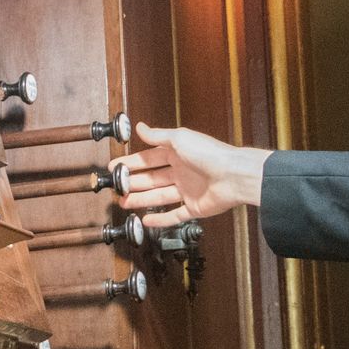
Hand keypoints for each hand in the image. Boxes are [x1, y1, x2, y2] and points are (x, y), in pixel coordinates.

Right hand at [117, 123, 271, 230]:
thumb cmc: (210, 153)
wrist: (234, 175)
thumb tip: (140, 127)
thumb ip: (157, 136)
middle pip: (151, 179)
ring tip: (124, 202)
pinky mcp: (194, 207)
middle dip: (133, 183)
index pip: (148, 159)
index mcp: (177, 154)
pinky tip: (146, 220)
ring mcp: (187, 190)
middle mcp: (181, 172)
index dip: (131, 163)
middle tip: (116, 187)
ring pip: (159, 197)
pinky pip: (175, 215)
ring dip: (141, 199)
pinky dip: (160, 219)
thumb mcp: (179, 139)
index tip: (115, 167)